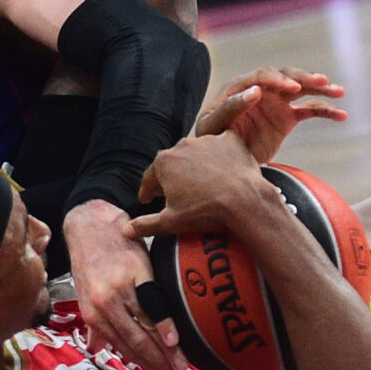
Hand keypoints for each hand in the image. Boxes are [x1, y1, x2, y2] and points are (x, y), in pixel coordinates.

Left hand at [63, 199, 188, 369]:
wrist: (89, 223)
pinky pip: (152, 304)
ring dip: (165, 351)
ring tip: (181, 366)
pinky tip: (174, 340)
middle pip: (135, 342)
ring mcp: (120, 290)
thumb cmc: (91, 258)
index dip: (143, 365)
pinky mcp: (136, 273)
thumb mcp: (86, 293)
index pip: (122, 346)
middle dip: (157, 364)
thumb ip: (95, 324)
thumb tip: (96, 349)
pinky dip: (163, 324)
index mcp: (93, 313)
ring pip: (144, 328)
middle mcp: (104, 306)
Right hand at [126, 134, 280, 240]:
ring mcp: (207, 140)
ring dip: (198, 165)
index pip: (150, 178)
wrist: (244, 201)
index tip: (149, 199)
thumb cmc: (205, 211)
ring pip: (198, 153)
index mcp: (164, 163)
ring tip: (205, 182)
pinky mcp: (230, 139)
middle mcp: (183, 145)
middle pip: (173, 163)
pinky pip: (223, 146)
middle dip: (173, 176)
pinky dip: (223, 155)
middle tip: (177, 192)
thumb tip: (126, 230)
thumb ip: (146, 224)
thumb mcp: (171, 222)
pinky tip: (226, 169)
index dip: (148, 191)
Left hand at [188, 66, 345, 164]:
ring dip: (320, 89)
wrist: (223, 161)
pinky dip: (326, 111)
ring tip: (339, 91)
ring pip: (302, 89)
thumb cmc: (211, 141)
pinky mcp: (287, 117)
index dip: (277, 79)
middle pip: (285, 77)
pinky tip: (341, 115)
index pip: (262, 76)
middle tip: (320, 82)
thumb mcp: (213, 126)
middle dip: (303, 78)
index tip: (292, 88)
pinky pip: (309, 110)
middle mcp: (260, 90)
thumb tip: (255, 91)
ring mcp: (276, 102)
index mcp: (240, 87)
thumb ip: (231, 108)